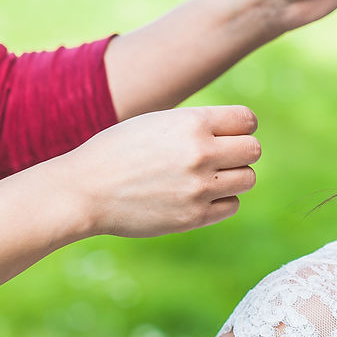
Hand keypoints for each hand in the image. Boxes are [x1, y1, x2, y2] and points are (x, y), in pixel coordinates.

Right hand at [58, 105, 260, 237]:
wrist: (84, 190)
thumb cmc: (119, 151)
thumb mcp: (157, 123)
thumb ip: (197, 125)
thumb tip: (239, 133)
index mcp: (191, 123)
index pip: (247, 120)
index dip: (240, 126)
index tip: (228, 133)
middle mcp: (200, 153)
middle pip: (253, 150)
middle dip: (240, 152)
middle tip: (219, 157)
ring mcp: (199, 188)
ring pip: (248, 179)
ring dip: (233, 177)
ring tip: (207, 177)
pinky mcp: (194, 217)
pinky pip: (232, 205)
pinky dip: (221, 200)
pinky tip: (198, 196)